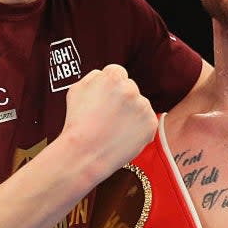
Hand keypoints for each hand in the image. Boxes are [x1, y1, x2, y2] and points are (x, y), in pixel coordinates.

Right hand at [62, 64, 157, 182]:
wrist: (83, 155)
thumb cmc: (76, 123)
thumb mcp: (76, 90)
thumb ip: (94, 77)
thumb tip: (105, 74)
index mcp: (113, 77)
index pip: (117, 72)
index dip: (109, 87)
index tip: (105, 99)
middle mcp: (131, 88)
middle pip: (129, 87)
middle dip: (121, 99)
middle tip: (108, 116)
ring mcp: (142, 106)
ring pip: (139, 104)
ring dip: (131, 112)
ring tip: (114, 128)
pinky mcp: (150, 123)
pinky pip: (146, 120)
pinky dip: (138, 127)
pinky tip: (123, 135)